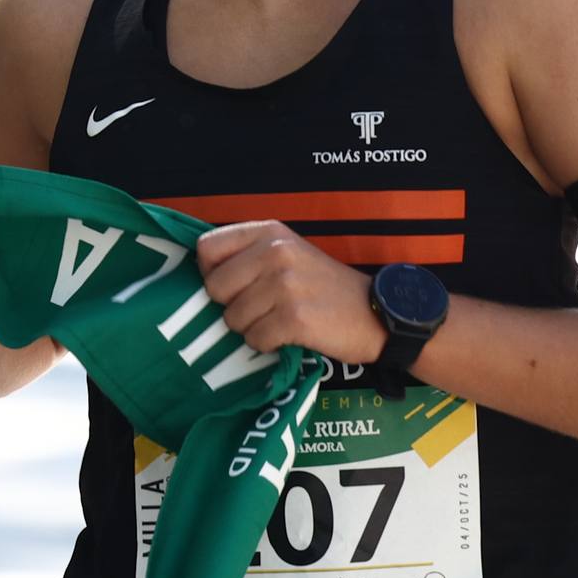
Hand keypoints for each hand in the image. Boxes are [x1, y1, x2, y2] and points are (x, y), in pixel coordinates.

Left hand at [195, 221, 387, 364]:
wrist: (376, 312)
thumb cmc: (325, 287)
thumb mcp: (289, 253)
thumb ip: (249, 256)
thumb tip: (201, 277)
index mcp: (269, 232)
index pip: (206, 249)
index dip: (212, 273)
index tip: (233, 287)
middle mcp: (275, 253)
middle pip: (214, 288)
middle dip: (232, 306)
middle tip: (263, 308)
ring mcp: (285, 285)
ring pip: (233, 319)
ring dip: (252, 328)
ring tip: (281, 320)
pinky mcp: (295, 318)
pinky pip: (255, 340)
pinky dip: (269, 345)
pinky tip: (291, 335)